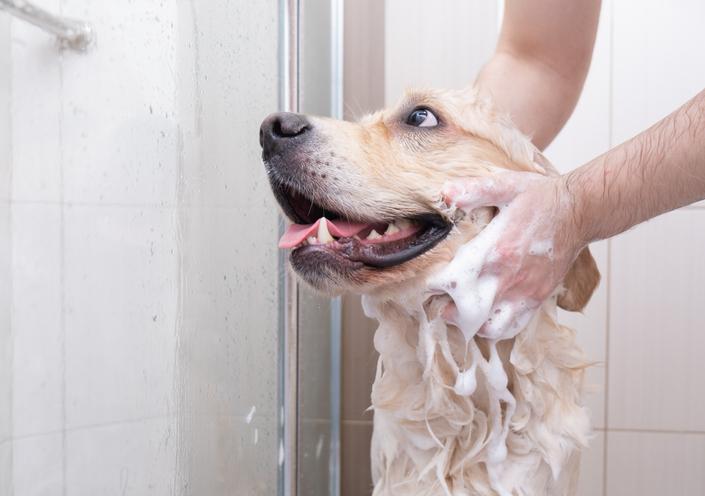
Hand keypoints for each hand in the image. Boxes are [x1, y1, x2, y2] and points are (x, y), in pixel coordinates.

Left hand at [431, 170, 586, 339]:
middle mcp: (508, 277)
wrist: (579, 210)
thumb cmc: (541, 198)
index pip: (454, 281)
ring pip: (489, 328)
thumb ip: (473, 190)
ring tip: (462, 311)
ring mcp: (524, 292)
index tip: (431, 279)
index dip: (435, 284)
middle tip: (440, 301)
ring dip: (470, 324)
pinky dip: (495, 328)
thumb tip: (446, 193)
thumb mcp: (504, 185)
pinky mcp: (537, 299)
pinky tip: (486, 315)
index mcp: (495, 250)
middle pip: (467, 313)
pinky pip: (512, 328)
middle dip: (448, 310)